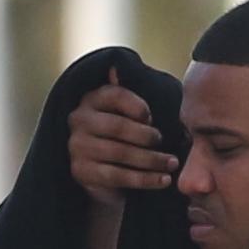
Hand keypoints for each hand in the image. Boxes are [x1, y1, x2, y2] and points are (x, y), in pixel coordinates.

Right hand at [66, 84, 172, 201]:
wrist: (103, 171)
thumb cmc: (123, 133)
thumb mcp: (127, 110)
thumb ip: (128, 94)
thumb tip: (115, 68)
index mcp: (91, 99)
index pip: (115, 95)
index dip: (138, 106)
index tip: (153, 118)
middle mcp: (78, 120)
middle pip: (118, 126)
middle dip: (147, 136)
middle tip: (167, 143)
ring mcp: (76, 147)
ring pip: (120, 153)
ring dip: (151, 160)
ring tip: (171, 164)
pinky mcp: (81, 172)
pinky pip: (117, 176)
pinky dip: (144, 179)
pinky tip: (162, 180)